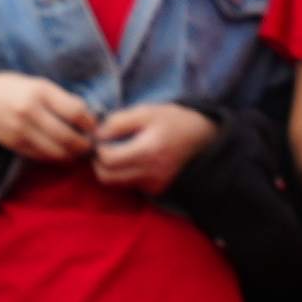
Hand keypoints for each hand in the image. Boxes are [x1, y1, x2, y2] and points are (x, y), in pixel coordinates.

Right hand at [0, 69, 102, 163]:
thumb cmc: (16, 89)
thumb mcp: (39, 84)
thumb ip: (62, 99)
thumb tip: (89, 117)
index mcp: (39, 91)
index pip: (75, 112)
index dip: (90, 123)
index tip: (94, 126)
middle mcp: (29, 111)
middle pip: (67, 136)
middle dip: (84, 144)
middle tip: (91, 144)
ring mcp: (20, 130)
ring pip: (56, 151)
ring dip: (72, 154)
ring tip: (79, 150)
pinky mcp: (15, 144)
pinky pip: (42, 156)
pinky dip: (56, 157)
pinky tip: (61, 152)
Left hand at [83, 101, 212, 192]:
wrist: (204, 139)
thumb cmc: (174, 121)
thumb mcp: (146, 112)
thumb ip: (118, 122)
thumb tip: (97, 135)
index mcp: (148, 151)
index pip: (108, 159)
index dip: (98, 148)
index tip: (102, 137)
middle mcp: (150, 173)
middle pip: (107, 177)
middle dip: (99, 163)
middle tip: (104, 148)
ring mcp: (154, 184)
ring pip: (116, 183)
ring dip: (110, 169)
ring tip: (117, 152)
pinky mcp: (156, 189)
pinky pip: (130, 184)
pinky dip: (125, 174)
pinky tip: (133, 159)